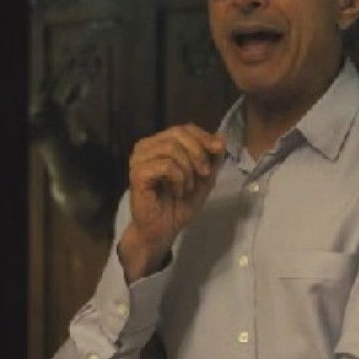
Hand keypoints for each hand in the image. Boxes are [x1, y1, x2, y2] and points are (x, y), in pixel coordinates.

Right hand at [119, 124, 224, 281]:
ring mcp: (139, 160)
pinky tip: (177, 192)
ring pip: (172, 148)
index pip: (184, 128)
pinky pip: (166, 165)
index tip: (218, 151)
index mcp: (159, 144)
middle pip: (178, 134)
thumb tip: (221, 138)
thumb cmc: (179, 204)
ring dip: (188, 170)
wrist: (163, 230)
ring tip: (188, 187)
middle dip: (198, 154)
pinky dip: (178, 179)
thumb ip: (212, 158)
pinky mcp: (137, 174)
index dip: (204, 137)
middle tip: (204, 175)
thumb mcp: (204, 178)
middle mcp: (146, 147)